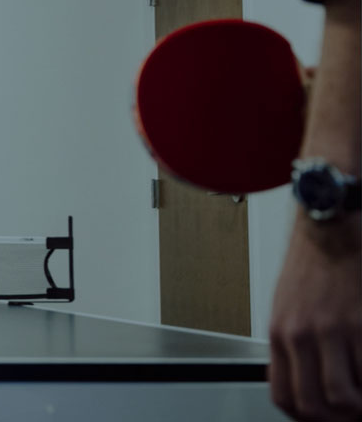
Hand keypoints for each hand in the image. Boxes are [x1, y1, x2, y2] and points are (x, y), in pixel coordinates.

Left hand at [268, 213, 361, 420]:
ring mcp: (332, 331)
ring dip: (360, 406)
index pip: (283, 396)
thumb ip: (292, 343)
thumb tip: (301, 377)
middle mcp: (301, 335)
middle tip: (352, 412)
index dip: (306, 417)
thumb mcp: (287, 305)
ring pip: (345, 398)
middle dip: (336, 419)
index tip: (324, 418)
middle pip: (314, 405)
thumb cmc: (313, 264)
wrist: (332, 229)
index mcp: (279, 333)